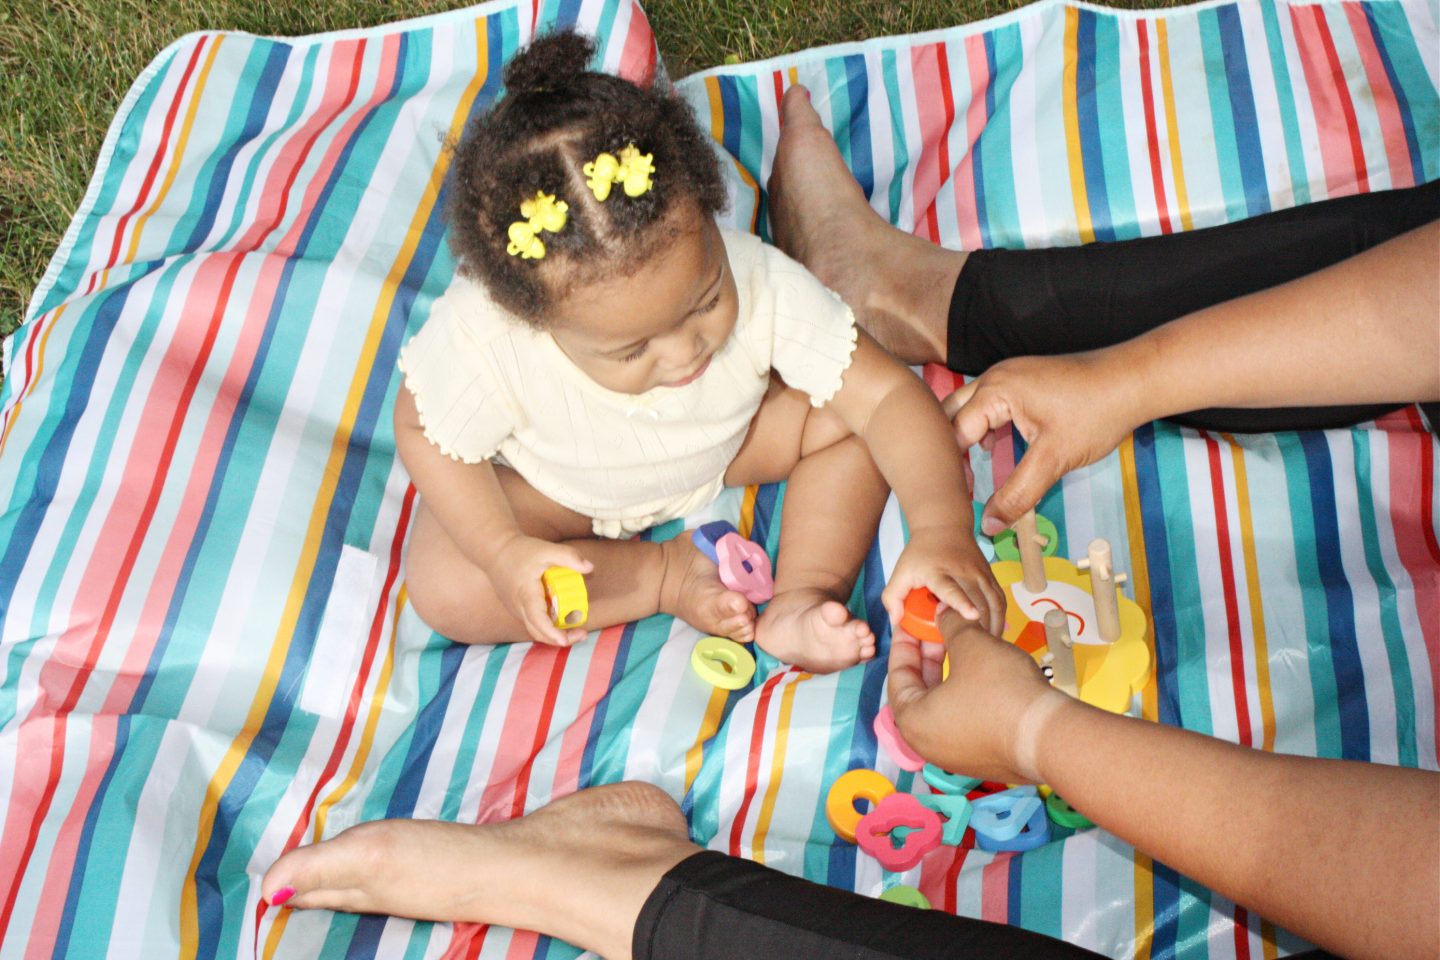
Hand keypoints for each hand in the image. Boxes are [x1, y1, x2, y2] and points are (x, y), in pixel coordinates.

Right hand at [488, 534, 594, 645]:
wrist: (494, 551)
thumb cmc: (520, 550)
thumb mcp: (546, 549)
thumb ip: (568, 557)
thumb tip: (590, 568)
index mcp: (526, 594)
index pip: (537, 619)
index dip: (551, 633)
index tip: (564, 641)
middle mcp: (519, 607)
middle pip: (538, 632)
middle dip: (559, 639)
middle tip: (582, 634)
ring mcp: (517, 610)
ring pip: (535, 630)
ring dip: (554, 634)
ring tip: (576, 629)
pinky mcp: (518, 608)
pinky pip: (533, 622)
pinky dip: (548, 626)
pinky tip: (563, 619)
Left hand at [881, 526, 1006, 636]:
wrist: (943, 526)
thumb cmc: (920, 554)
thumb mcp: (900, 572)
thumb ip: (892, 597)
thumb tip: (896, 623)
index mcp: (939, 572)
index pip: (952, 588)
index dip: (962, 602)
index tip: (972, 616)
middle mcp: (964, 573)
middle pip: (979, 601)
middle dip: (980, 628)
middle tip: (976, 653)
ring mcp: (981, 574)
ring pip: (994, 603)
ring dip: (993, 626)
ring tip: (989, 648)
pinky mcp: (991, 577)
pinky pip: (1000, 600)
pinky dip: (1000, 618)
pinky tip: (995, 635)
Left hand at [887, 609, 1067, 782]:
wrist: (1051, 737)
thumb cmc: (1002, 691)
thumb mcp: (972, 646)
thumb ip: (951, 625)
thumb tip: (944, 612)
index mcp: (913, 722)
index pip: (897, 676)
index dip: (905, 642)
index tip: (910, 622)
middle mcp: (928, 744)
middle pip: (920, 691)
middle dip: (929, 655)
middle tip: (937, 627)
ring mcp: (956, 754)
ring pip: (944, 704)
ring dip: (951, 672)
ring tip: (963, 642)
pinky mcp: (982, 758)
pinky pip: (965, 719)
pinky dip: (967, 693)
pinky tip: (984, 670)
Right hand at [942, 353, 1141, 535]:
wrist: (1134, 380)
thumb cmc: (1097, 412)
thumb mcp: (1054, 460)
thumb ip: (1018, 494)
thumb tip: (990, 525)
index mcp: (996, 390)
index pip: (954, 432)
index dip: (953, 467)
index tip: (959, 496)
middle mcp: (996, 376)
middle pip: (951, 413)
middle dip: (950, 447)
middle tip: (958, 481)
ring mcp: (1011, 374)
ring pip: (970, 406)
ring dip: (967, 436)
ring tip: (970, 469)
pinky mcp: (1025, 379)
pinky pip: (990, 403)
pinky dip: (985, 425)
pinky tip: (995, 447)